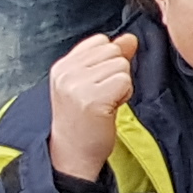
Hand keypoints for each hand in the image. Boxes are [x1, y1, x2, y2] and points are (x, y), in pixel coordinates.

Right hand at [46, 32, 139, 186]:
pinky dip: (124, 94)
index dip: (108, 61)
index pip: (100, 40)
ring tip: (105, 103)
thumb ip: (108, 58)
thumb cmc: (84, 120)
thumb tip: (130, 38)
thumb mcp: (89, 83)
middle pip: (114, 50)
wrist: (73, 154)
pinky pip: (125, 81)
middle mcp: (66, 73)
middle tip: (102, 96)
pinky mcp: (92, 98)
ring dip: (122, 85)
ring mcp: (77, 85)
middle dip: (116, 72)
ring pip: (122, 65)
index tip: (98, 84)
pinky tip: (109, 109)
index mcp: (62, 66)